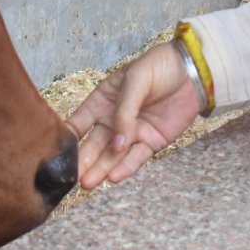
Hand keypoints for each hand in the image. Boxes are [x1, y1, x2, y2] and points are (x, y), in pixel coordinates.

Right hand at [67, 43, 202, 189]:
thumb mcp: (136, 80)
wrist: (194, 70)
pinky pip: (136, 158)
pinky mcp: (151, 141)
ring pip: (112, 155)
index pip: (80, 121)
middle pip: (94, 143)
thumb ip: (124, 111)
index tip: (55, 153)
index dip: (68, 136)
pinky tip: (113, 177)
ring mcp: (132, 132)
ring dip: (100, 169)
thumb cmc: (160, 66)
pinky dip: (126, 168)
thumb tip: (116, 144)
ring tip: (87, 183)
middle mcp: (114, 119)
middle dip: (82, 159)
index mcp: (103, 99)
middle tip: (70, 177)